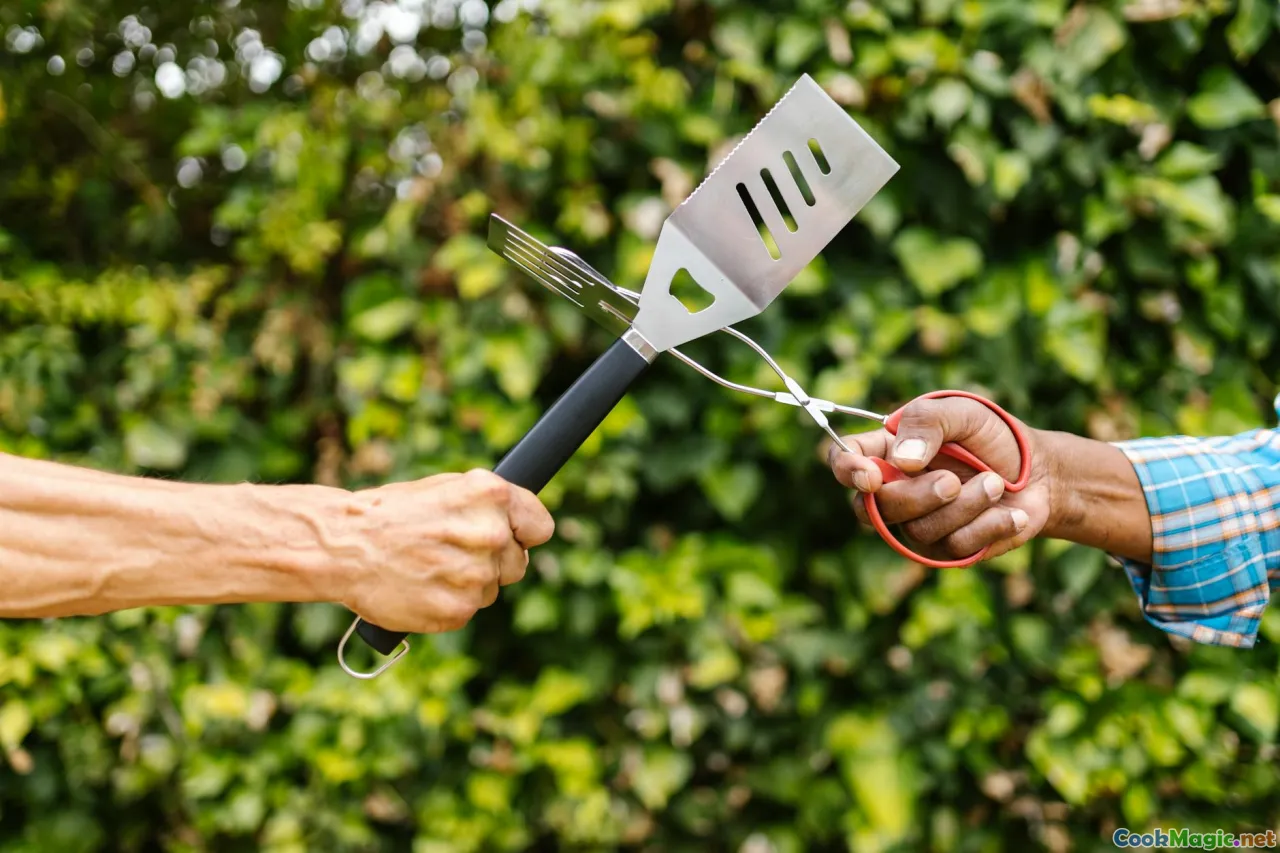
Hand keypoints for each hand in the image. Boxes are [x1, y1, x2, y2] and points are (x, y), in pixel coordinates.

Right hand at [336, 469, 554, 632]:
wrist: (343, 546)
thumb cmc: (390, 513)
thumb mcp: (444, 490)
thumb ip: (487, 507)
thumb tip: (517, 526)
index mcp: (491, 496)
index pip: (541, 527)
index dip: (525, 533)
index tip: (513, 536)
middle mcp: (491, 535)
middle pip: (517, 563)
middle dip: (493, 561)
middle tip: (452, 552)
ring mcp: (477, 576)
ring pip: (491, 588)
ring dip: (468, 582)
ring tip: (428, 566)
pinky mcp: (459, 610)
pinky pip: (468, 609)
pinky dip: (449, 602)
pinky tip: (421, 586)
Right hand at [827, 395, 1054, 561]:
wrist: (1041, 474)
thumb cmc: (993, 436)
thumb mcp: (963, 412)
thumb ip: (927, 422)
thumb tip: (902, 462)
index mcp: (886, 451)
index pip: (842, 461)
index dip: (846, 470)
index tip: (870, 476)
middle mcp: (893, 490)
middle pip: (872, 509)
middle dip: (916, 496)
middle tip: (953, 481)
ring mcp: (916, 522)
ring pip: (917, 530)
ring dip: (965, 506)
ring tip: (997, 484)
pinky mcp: (946, 549)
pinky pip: (953, 548)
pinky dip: (988, 525)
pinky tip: (1010, 512)